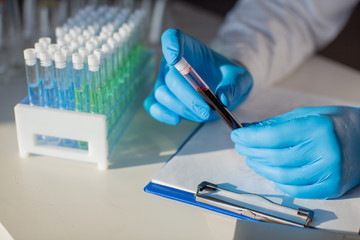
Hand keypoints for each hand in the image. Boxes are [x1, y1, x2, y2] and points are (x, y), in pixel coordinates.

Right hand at [144, 28, 252, 124]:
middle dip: (189, 96)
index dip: (170, 46)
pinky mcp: (160, 99)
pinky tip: (177, 119)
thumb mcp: (240, 78)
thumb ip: (235, 85)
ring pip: (163, 94)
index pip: (172, 38)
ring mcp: (163, 81)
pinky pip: (153, 106)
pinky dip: (163, 114)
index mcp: (189, 48)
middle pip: (171, 76)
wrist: (223, 91)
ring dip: (183, 108)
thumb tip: (223, 99)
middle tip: (207, 110)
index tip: (175, 59)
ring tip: (203, 113)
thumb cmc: (229, 78)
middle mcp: (171, 63)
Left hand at [231, 106, 359, 198]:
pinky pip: (296, 189)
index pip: (273, 137)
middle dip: (251, 151)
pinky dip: (278, 181)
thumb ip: (276, 124)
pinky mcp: (331, 187)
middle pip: (274, 157)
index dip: (250, 138)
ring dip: (261, 167)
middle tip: (241, 146)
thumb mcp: (306, 114)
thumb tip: (248, 130)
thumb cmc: (334, 122)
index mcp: (317, 128)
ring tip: (251, 158)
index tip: (237, 136)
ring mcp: (329, 173)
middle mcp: (324, 152)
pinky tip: (269, 172)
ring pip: (282, 176)